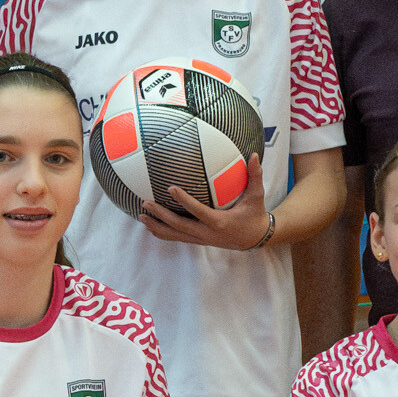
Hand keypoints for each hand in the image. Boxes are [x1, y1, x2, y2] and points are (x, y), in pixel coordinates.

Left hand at [140, 154, 273, 250]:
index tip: (170, 188)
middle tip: (145, 202)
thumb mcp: (257, 196)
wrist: (254, 239)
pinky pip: (176, 237)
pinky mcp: (197, 241)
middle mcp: (207, 233)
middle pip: (178, 225)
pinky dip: (162, 232)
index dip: (183, 201)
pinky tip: (148, 224)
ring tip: (140, 215)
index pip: (197, 211)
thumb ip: (255, 176)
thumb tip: (255, 155)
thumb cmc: (254, 214)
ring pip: (174, 235)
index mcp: (219, 222)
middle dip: (160, 215)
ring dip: (156, 226)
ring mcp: (200, 239)